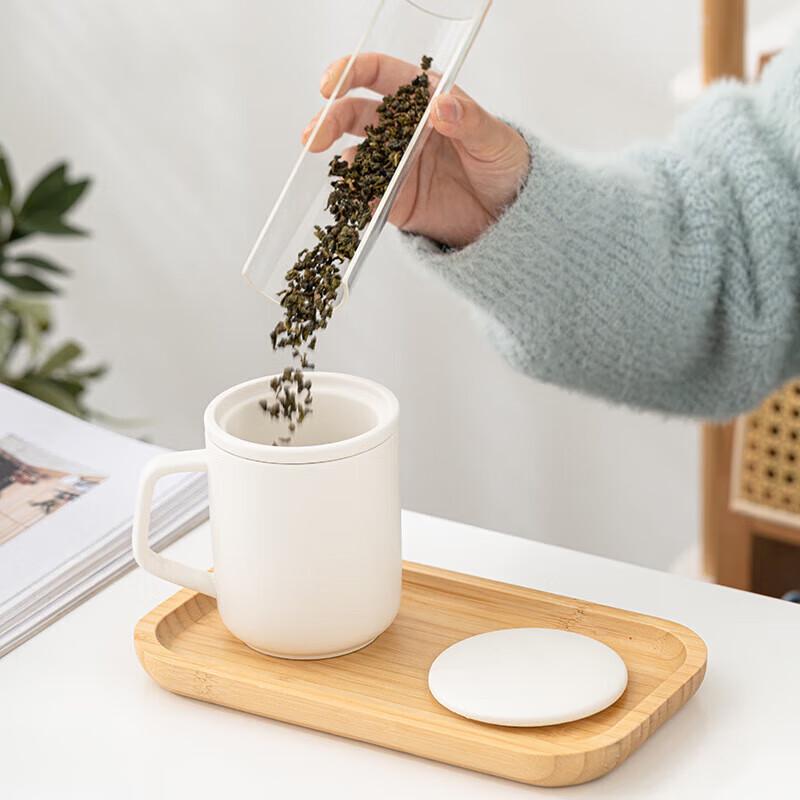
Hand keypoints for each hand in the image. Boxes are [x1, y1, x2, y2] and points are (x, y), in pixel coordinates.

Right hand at [302, 53, 529, 248]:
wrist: (511, 215)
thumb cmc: (507, 165)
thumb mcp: (495, 139)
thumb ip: (469, 120)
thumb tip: (440, 106)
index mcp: (424, 99)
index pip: (381, 74)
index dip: (352, 73)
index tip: (330, 83)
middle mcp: (404, 129)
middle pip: (355, 114)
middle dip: (329, 120)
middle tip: (314, 136)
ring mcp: (396, 164)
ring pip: (355, 156)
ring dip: (341, 161)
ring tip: (344, 173)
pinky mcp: (396, 200)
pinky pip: (370, 197)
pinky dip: (360, 198)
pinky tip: (360, 200)